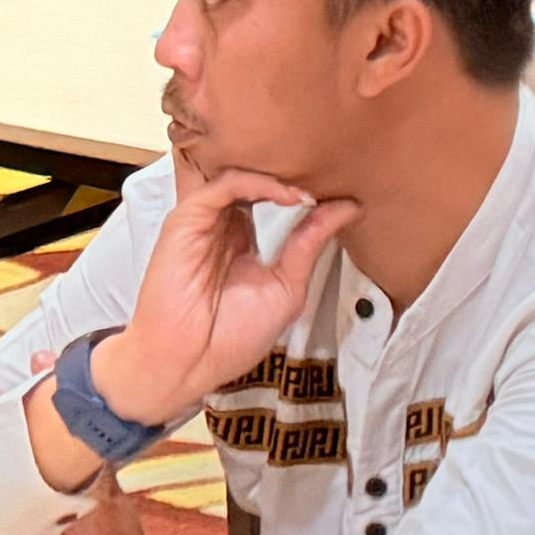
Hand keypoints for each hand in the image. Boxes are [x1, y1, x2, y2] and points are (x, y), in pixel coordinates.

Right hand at [92, 167, 359, 431]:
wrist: (188, 364)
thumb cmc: (231, 337)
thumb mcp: (286, 286)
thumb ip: (311, 243)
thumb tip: (348, 207)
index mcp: (240, 238)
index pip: (271, 194)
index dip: (304, 187)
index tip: (342, 188)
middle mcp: (222, 223)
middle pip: (255, 177)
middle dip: (291, 171)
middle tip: (330, 173)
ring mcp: (204, 219)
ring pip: (240, 173)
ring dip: (278, 175)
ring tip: (313, 186)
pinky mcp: (186, 219)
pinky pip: (225, 186)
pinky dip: (259, 184)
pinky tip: (289, 195)